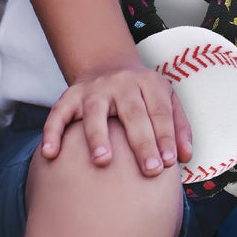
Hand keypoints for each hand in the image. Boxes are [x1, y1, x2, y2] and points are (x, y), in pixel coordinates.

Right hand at [41, 61, 191, 176]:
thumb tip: (186, 157)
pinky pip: (58, 113)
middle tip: (150, 170)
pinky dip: (53, 132)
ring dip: (98, 136)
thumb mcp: (165, 100)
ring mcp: (94, 89)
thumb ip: (178, 127)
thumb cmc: (141, 96)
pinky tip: (50, 154)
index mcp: (148, 83)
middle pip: (133, 113)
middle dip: (142, 142)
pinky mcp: (70, 96)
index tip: (170, 163)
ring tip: (103, 161)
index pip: (160, 111)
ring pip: (95, 111)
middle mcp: (121, 83)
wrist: (108, 66)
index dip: (166, 136)